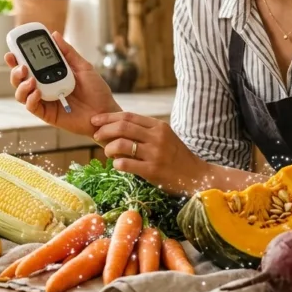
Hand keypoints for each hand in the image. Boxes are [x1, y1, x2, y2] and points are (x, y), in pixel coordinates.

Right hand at [6, 31, 120, 136]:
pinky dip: (31, 99)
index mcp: (50, 75)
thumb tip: (55, 35)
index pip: (29, 66)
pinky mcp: (47, 114)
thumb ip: (68, 52)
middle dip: (15, 71)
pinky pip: (32, 107)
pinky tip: (37, 92)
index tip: (13, 50)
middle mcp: (44, 87)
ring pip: (21, 94)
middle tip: (20, 65)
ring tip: (30, 80)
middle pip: (20, 79)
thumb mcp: (83, 67)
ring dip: (21, 85)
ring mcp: (44, 101)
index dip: (18, 58)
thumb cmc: (96, 91)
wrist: (105, 111)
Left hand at [91, 112, 209, 195]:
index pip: (128, 116)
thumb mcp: (165, 137)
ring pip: (121, 144)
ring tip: (107, 152)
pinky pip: (126, 164)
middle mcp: (157, 137)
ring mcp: (155, 153)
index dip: (109, 117)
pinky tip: (117, 164)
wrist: (195, 176)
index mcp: (159, 126)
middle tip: (96, 135)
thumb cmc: (176, 156)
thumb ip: (145, 131)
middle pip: (122, 127)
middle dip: (104, 130)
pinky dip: (117, 163)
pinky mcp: (152, 170)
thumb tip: (117, 127)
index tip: (96, 120)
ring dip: (108, 148)